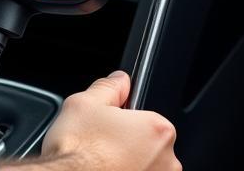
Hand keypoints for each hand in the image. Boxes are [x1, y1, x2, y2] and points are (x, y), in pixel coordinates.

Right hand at [30, 71, 179, 170]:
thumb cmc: (77, 151)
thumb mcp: (85, 103)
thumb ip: (109, 88)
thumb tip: (120, 81)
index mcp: (157, 130)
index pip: (148, 118)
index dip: (125, 119)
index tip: (109, 125)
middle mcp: (167, 161)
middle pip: (149, 144)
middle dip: (129, 142)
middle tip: (102, 143)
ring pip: (144, 166)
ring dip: (128, 163)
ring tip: (100, 162)